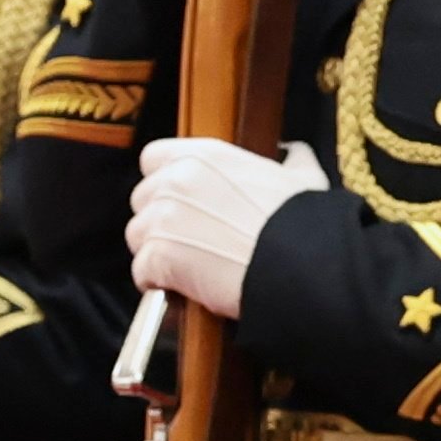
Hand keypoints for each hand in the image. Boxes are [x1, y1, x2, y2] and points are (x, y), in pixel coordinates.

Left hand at [126, 135, 328, 318]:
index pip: (153, 158)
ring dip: (155, 252)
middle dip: (158, 220)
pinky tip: (179, 288)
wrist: (301, 265)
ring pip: (137, 236)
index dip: (162, 180)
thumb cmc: (303, 224)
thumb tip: (293, 152)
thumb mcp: (303, 180)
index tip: (178, 200)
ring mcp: (163, 218)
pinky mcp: (158, 256)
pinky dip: (156, 282)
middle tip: (186, 240)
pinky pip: (141, 271)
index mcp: (205, 157)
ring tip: (185, 267)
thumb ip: (290, 161)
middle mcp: (177, 180)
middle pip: (142, 199)